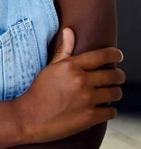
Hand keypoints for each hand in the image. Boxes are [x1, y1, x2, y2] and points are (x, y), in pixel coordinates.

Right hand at [16, 28, 125, 143]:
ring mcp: (87, 100)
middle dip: (118, 75)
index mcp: (72, 66)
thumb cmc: (40, 90)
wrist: (31, 117)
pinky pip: (112, 112)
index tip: (118, 56)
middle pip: (113, 75)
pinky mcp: (89, 117)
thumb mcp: (51, 67)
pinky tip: (104, 108)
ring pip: (115, 93)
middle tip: (117, 77)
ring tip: (111, 92)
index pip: (102, 56)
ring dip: (115, 92)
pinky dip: (110, 110)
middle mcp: (81, 81)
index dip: (115, 54)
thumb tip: (69, 30)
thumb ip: (64, 49)